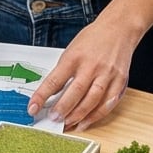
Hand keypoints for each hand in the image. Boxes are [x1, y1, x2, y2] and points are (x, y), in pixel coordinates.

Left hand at [32, 8, 143, 132]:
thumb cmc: (93, 39)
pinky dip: (96, 116)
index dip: (41, 97)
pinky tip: (86, 121)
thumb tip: (51, 95)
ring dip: (78, 116)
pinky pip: (108, 103)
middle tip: (53, 120)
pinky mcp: (120, 81)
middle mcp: (91, 66)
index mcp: (74, 57)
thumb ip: (63, 72)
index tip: (32, 108)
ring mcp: (107, 74)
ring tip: (67, 124)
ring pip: (92, 101)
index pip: (54, 80)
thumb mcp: (71, 50)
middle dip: (62, 109)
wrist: (119, 28)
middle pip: (75, 92)